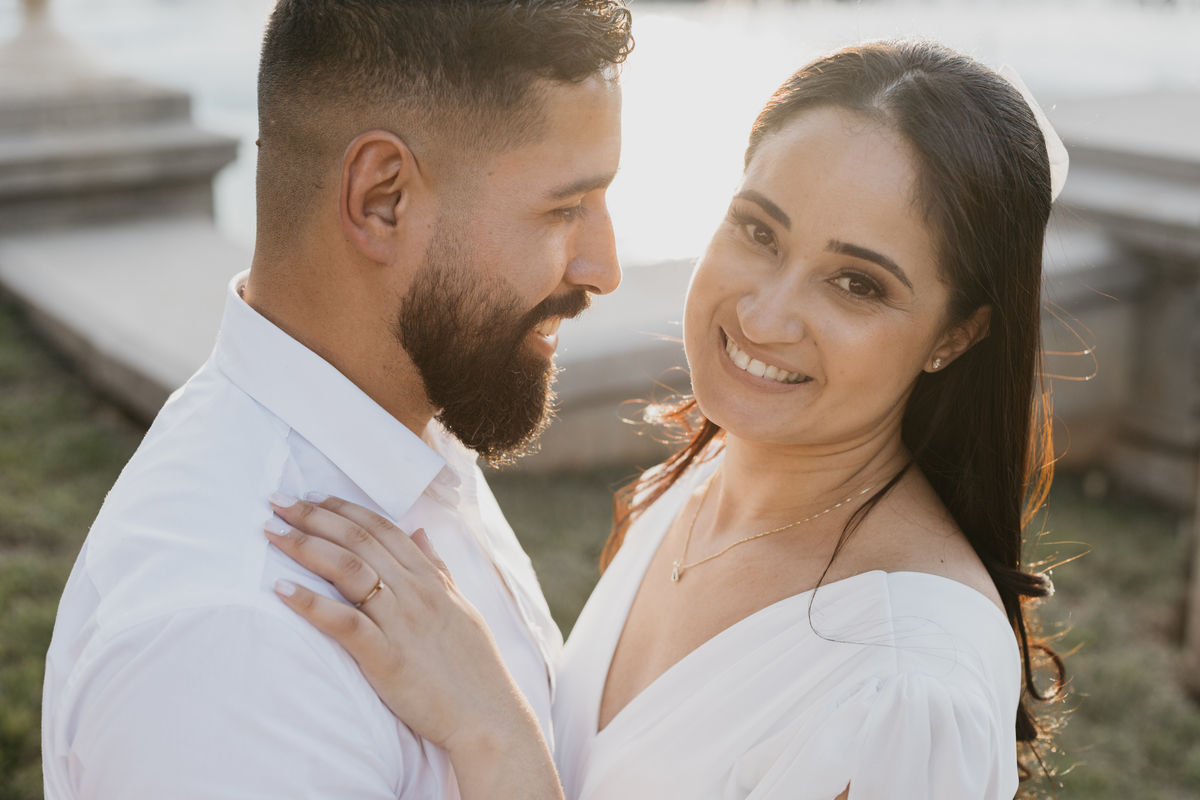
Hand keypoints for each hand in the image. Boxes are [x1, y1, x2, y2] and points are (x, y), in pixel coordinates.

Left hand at [263, 493, 562, 799]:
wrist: (488, 717)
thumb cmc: (474, 668)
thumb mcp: (460, 607)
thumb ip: (437, 568)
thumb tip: (420, 532)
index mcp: (431, 579)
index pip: (382, 529)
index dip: (344, 509)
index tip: (312, 497)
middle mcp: (415, 592)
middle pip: (358, 540)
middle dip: (313, 517)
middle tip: (277, 503)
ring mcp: (401, 622)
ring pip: (348, 569)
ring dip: (305, 546)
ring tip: (271, 534)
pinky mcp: (387, 657)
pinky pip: (344, 622)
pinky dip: (310, 603)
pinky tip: (281, 590)